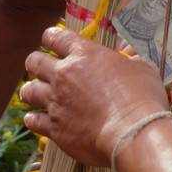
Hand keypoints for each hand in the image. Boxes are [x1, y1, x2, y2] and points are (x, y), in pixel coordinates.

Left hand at [20, 27, 166, 166]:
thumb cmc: (142, 98)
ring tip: (34, 94)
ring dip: (31, 90)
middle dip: (36, 63)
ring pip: (28, 91)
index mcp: (83, 54)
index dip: (51, 38)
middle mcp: (63, 75)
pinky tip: (36, 119)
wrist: (133, 134)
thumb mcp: (143, 68)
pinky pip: (33, 120)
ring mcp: (56, 102)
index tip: (53, 42)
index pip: (55, 37)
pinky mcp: (54, 128)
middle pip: (34, 62)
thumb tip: (129, 51)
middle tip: (42, 69)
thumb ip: (131, 58)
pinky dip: (33, 119)